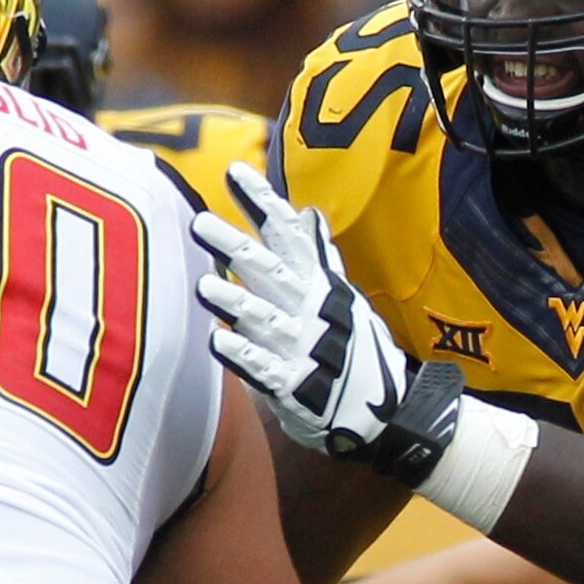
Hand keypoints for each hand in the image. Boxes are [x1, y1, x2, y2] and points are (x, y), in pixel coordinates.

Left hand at [191, 164, 462, 484]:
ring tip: (203, 287)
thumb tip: (306, 212)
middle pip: (271, 273)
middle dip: (237, 248)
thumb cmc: (355, 348)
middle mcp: (309, 311)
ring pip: (265, 320)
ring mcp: (302, 348)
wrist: (383, 411)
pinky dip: (243, 356)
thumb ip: (319, 256)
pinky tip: (217, 344)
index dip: (262, 203)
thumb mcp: (344, 297)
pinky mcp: (294, 386)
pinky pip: (265, 370)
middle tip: (200, 223)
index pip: (288, 234)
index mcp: (319, 285)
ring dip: (235, 303)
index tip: (234, 172)